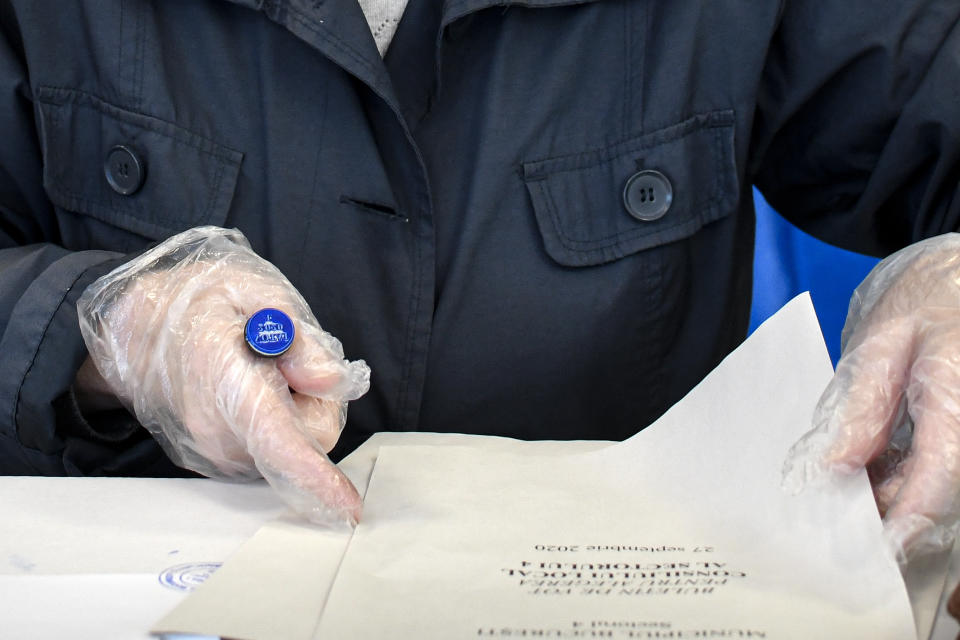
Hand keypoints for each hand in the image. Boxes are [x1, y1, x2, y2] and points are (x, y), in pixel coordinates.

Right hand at [77, 226, 369, 526]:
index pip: (278, 441)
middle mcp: (218, 433)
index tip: (348, 507)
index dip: (317, 476)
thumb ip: (297, 337)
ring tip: (262, 366)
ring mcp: (216, 453)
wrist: (130, 330)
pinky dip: (281, 419)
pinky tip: (252, 386)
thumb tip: (328, 381)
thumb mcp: (249, 288)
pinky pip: (275, 448)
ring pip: (295, 445)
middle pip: (309, 439)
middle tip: (289, 355)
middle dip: (319, 399)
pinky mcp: (220, 460)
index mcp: (225, 384)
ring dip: (299, 408)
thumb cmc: (192, 302)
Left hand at [784, 233, 959, 563]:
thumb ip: (863, 404)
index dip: (904, 520)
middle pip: (943, 490)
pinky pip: (944, 466)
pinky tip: (871, 471)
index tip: (869, 548)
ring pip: (944, 483)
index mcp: (958, 398)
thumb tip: (837, 465)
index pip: (939, 478)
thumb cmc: (932, 295)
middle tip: (834, 521)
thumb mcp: (885, 339)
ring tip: (844, 494)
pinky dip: (909, 476)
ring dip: (898, 496)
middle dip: (891, 512)